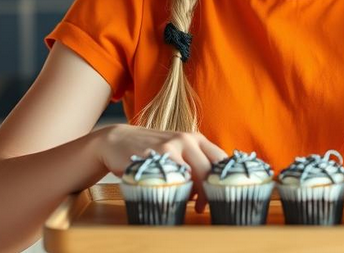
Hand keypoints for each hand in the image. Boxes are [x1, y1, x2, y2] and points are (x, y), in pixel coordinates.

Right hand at [97, 125, 227, 213]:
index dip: (224, 179)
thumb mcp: (179, 150)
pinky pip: (170, 179)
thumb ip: (197, 162)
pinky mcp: (153, 157)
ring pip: (191, 176)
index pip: (220, 159)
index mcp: (196, 138)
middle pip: (209, 169)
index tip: (221, 194)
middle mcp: (186, 139)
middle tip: (204, 205)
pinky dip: (174, 191)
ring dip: (194, 194)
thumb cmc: (154, 151)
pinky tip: (171, 194)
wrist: (119, 140)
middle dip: (210, 191)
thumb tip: (216, 186)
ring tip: (191, 204)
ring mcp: (169, 147)